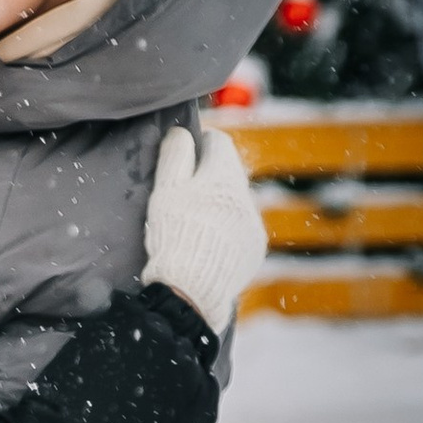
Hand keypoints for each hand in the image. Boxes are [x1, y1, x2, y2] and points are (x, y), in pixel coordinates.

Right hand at [142, 121, 266, 336]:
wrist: (191, 290)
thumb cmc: (173, 234)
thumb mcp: (166, 190)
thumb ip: (175, 156)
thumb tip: (182, 132)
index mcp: (224, 176)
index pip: (219, 142)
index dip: (200, 144)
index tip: (184, 157)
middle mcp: (245, 197)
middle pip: (228, 173)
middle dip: (209, 178)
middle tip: (183, 194)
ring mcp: (253, 225)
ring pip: (236, 202)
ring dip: (219, 205)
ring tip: (194, 223)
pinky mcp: (255, 249)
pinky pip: (241, 230)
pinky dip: (227, 231)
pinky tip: (207, 244)